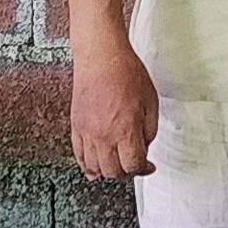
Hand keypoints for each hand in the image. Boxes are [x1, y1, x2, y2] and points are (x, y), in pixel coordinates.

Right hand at [71, 41, 158, 179]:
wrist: (101, 56)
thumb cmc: (126, 72)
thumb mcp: (151, 102)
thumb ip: (149, 130)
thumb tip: (143, 147)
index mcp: (126, 129)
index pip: (133, 166)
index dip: (144, 169)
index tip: (148, 166)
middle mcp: (104, 135)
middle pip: (113, 171)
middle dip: (126, 171)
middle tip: (133, 164)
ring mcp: (87, 132)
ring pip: (94, 167)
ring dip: (107, 171)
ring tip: (116, 164)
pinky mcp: (76, 126)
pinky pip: (79, 155)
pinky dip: (87, 165)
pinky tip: (94, 166)